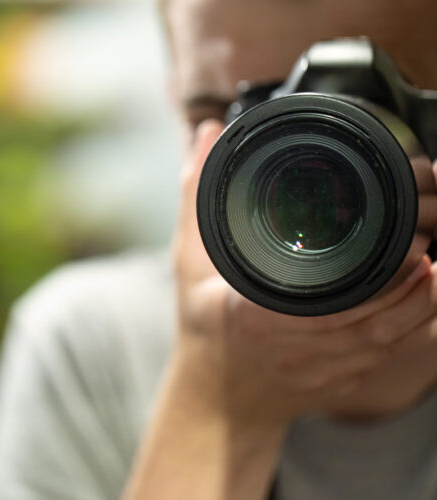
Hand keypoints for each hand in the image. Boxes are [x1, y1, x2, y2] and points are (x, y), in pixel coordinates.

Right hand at [172, 120, 436, 426]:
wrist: (216, 397)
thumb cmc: (202, 327)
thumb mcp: (189, 261)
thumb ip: (196, 196)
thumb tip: (206, 136)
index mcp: (253, 317)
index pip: (322, 308)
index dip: (373, 285)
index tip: (403, 250)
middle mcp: (291, 350)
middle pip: (367, 326)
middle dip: (408, 289)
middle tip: (426, 248)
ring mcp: (317, 373)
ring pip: (383, 346)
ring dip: (417, 309)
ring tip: (432, 271)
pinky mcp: (337, 386)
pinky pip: (384, 363)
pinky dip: (409, 332)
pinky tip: (420, 303)